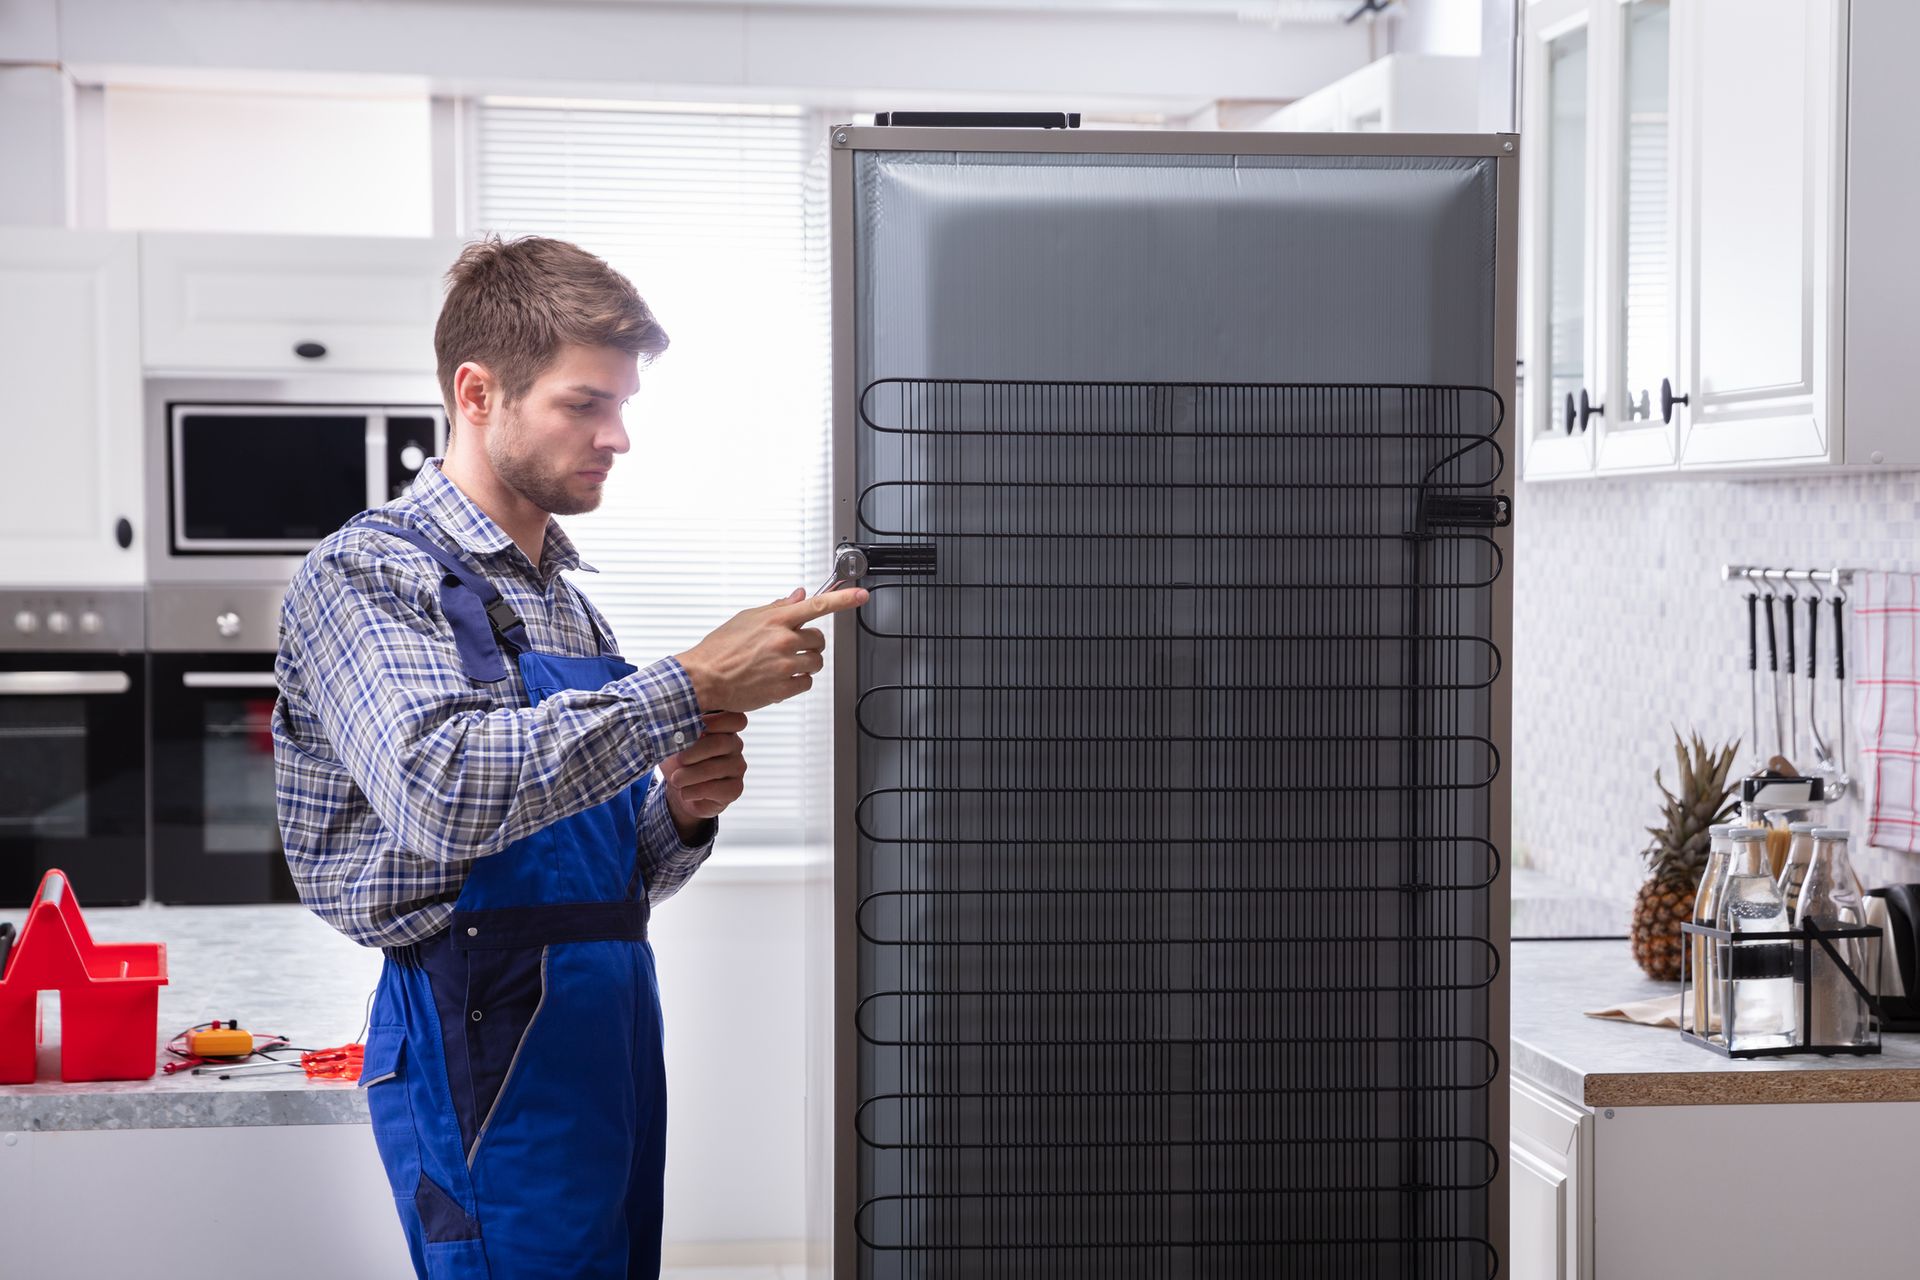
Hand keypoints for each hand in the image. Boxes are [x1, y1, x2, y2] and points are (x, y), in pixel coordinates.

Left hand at [662, 711, 748, 839]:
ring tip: (676, 779)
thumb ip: (678, 731)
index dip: (715, 721)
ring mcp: (738, 766)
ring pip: (716, 768)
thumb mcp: (673, 743)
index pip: (734, 719)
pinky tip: (685, 791)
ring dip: (690, 775)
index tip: (696, 728)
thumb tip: (672, 728)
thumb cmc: (677, 760)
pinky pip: (717, 789)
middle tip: (679, 759)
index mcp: (723, 728)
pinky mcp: (735, 788)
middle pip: (720, 743)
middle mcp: (735, 745)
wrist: (680, 789)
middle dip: (694, 752)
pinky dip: (695, 791)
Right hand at [673, 586, 866, 712]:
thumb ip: (776, 608)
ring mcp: (783, 666)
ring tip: (784, 664)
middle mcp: (782, 641)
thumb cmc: (719, 649)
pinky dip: (797, 682)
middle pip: (818, 640)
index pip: (816, 605)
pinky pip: (805, 683)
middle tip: (792, 647)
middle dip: (810, 643)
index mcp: (774, 620)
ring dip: (806, 663)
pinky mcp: (781, 688)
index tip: (860, 595)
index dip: (843, 600)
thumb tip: (797, 596)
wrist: (703, 678)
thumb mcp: (746, 618)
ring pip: (815, 663)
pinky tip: (779, 678)